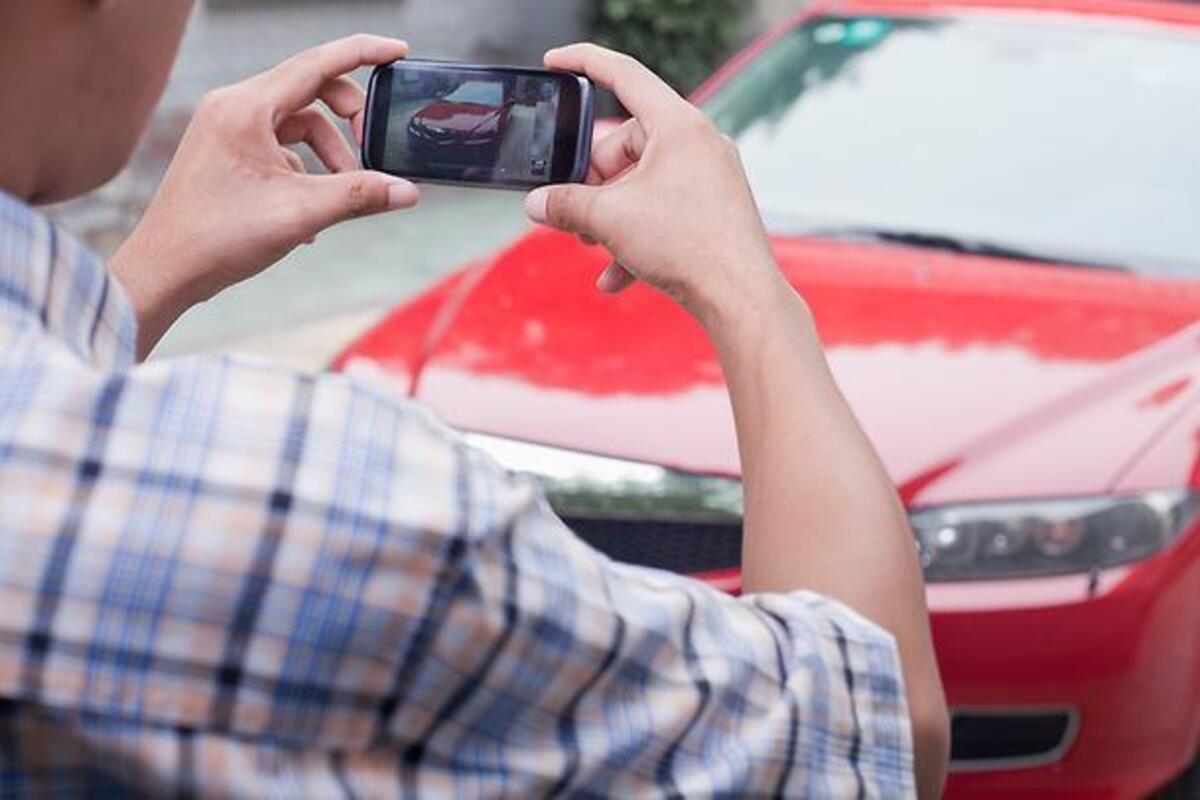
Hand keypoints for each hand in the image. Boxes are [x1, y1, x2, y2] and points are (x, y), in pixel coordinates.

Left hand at [110, 35, 419, 358]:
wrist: (163, 271)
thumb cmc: (217, 239)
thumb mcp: (299, 215)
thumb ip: (358, 196)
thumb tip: (407, 191)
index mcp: (246, 108)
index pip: (317, 63)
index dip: (364, 53)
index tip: (399, 52)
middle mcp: (232, 107)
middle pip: (310, 90)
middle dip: (348, 119)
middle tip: (371, 151)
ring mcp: (225, 129)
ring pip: (297, 123)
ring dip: (328, 154)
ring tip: (340, 194)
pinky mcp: (224, 152)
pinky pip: (278, 146)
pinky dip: (304, 171)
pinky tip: (309, 213)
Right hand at [524, 44, 781, 325]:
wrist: (741, 297)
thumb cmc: (689, 246)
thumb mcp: (610, 220)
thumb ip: (565, 205)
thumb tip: (537, 204)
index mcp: (678, 125)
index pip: (624, 75)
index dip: (583, 62)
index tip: (555, 61)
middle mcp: (699, 143)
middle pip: (627, 144)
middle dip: (595, 182)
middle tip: (576, 213)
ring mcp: (710, 176)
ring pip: (643, 183)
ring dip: (612, 216)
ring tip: (595, 246)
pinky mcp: (715, 208)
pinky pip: (664, 211)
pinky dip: (637, 238)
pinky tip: (616, 275)